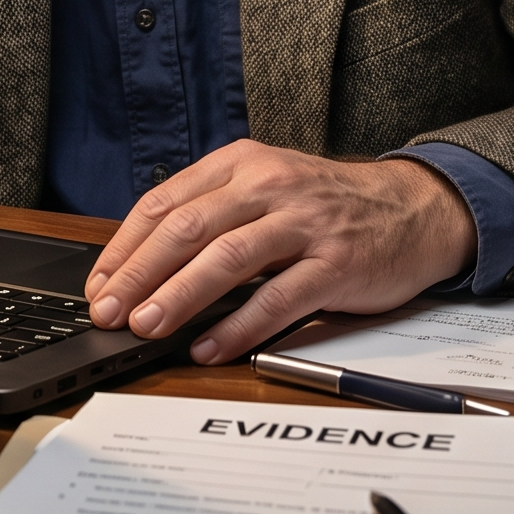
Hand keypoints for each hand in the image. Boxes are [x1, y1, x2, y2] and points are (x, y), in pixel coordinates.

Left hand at [84, 142, 479, 364]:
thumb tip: (142, 266)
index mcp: (243, 165)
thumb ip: (213, 214)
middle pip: (189, 228)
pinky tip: (209, 348)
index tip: (99, 283)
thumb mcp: (267, 188)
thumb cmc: (327, 206)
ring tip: (147, 326)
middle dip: (139, 273)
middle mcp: (271, 186)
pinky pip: (279, 299)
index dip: (125, 246)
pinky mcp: (336, 264)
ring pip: (228, 258)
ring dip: (180, 296)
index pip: (166, 202)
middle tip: (108, 311)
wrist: (414, 208)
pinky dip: (238, 327)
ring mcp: (305, 224)